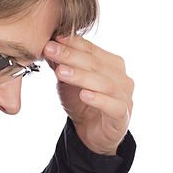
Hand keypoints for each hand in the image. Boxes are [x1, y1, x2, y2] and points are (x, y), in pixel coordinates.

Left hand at [44, 34, 133, 155]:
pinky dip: (99, 99)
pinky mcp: (122, 115)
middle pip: (96, 64)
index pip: (91, 49)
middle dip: (71, 56)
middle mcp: (121, 77)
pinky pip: (113, 106)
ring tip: (61, 72)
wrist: (92, 133)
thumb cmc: (83, 102)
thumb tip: (48, 45)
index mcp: (111, 63)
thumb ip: (63, 64)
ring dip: (81, 76)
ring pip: (104, 83)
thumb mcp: (69, 81)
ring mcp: (124, 96)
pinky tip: (84, 95)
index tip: (52, 38)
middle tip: (50, 50)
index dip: (72, 43)